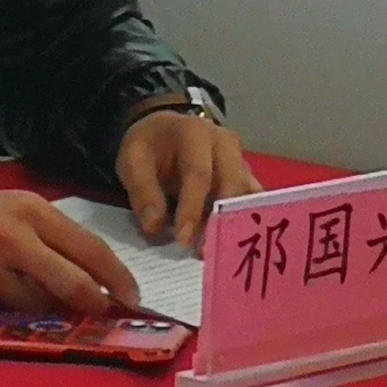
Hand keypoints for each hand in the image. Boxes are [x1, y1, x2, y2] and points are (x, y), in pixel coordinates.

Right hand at [0, 182, 143, 315]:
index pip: (89, 247)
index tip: (133, 296)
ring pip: (39, 308)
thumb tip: (88, 272)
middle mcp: (12, 237)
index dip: (117, 276)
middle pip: (73, 282)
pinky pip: (3, 319)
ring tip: (57, 322)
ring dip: (53, 320)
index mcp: (28, 210)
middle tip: (110, 321)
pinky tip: (12, 319)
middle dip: (98, 307)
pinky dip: (14, 323)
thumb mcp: (4, 207)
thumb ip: (45, 234)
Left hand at [118, 102, 253, 249]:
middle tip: (204, 253)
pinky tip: (235, 247)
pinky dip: (246, 224)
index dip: (192, 208)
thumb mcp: (133, 161)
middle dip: (219, 220)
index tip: (182, 240)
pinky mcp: (247, 178)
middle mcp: (225, 144)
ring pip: (248, 194)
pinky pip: (253, 202)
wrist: (164, 131)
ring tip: (222, 254)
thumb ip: (143, 193)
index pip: (198, 174)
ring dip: (237, 225)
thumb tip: (155, 228)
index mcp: (194, 133)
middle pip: (233, 184)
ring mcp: (240, 160)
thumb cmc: (149, 148)